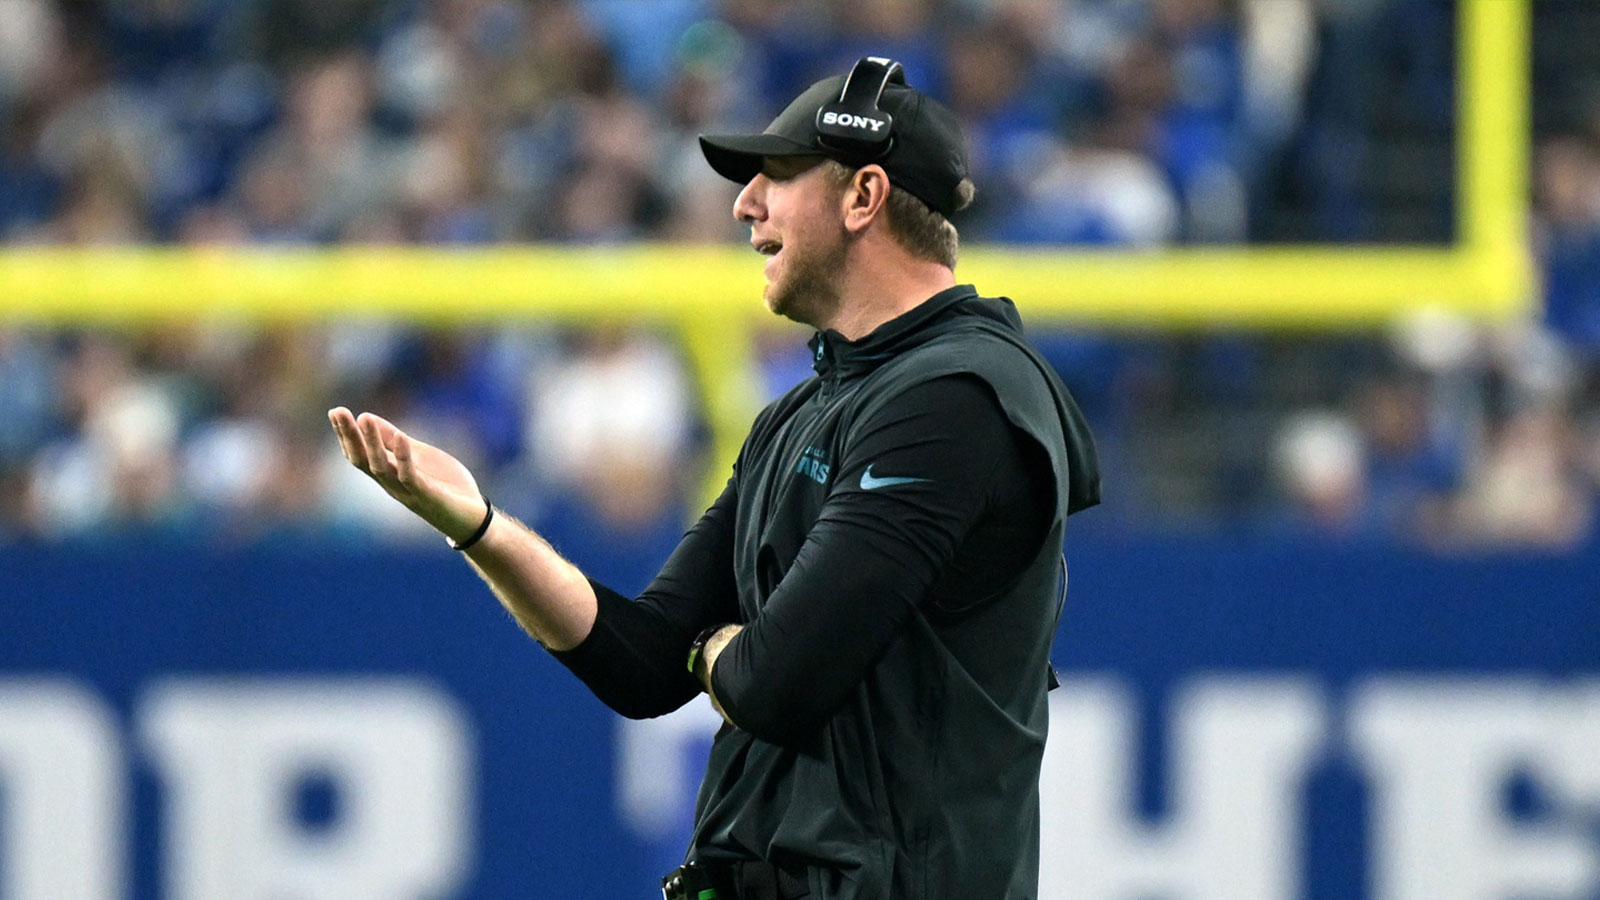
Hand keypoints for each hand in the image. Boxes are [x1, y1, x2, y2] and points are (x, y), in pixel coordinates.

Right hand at [328, 407, 487, 543]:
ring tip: (364, 418)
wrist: (472, 517)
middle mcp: (391, 484)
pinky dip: (404, 457)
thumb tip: (364, 416)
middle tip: (337, 411)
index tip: (335, 412)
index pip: (359, 454)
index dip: (346, 435)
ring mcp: (407, 492)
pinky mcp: (427, 496)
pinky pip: (410, 477)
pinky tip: (400, 437)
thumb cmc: (444, 485)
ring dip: (372, 443)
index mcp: (388, 474)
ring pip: (381, 468)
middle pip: (362, 460)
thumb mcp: (417, 455)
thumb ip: (392, 440)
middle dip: (349, 436)